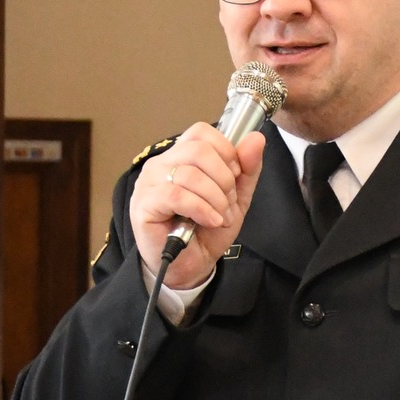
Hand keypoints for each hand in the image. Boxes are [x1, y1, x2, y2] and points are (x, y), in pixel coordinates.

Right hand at [128, 123, 265, 289]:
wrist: (191, 267)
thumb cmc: (206, 231)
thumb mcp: (235, 198)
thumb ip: (247, 169)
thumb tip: (256, 138)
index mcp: (180, 157)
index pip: (201, 132)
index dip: (225, 151)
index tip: (235, 176)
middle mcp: (161, 165)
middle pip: (198, 150)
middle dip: (224, 178)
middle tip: (228, 203)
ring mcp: (149, 183)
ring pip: (190, 174)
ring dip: (215, 199)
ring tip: (220, 217)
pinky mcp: (144, 205)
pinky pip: (177, 196)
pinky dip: (202, 209)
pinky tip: (210, 221)